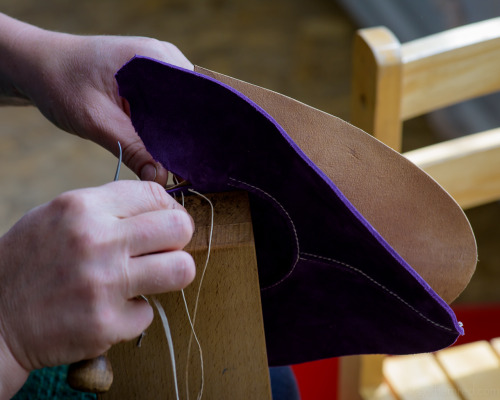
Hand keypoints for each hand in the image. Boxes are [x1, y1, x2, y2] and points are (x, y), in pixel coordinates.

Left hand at [0, 14, 192, 185]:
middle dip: (190, 137)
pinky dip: (165, 130)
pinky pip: (167, 109)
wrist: (37, 66)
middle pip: (193, 105)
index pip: (196, 98)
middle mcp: (165, 59)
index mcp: (157, 58)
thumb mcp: (95, 119)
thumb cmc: (61, 82)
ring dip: (177, 135)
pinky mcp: (150, 81)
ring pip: (181, 110)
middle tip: (189, 171)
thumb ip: (132, 149)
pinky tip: (162, 150)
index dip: (200, 132)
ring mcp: (159, 68)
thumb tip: (163, 181)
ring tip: (178, 164)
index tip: (200, 163)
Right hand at [0, 181, 194, 395]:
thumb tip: (161, 208)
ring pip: (182, 269)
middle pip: (180, 227)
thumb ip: (107, 208)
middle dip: (178, 240)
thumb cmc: (30, 262)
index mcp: (83, 207)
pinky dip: (133, 313)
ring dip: (170, 274)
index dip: (168, 209)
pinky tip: (109, 309)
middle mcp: (96, 241)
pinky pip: (149, 313)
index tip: (163, 223)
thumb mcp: (57, 216)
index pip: (155, 194)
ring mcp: (104, 284)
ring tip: (147, 278)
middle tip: (162, 251)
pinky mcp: (107, 324)